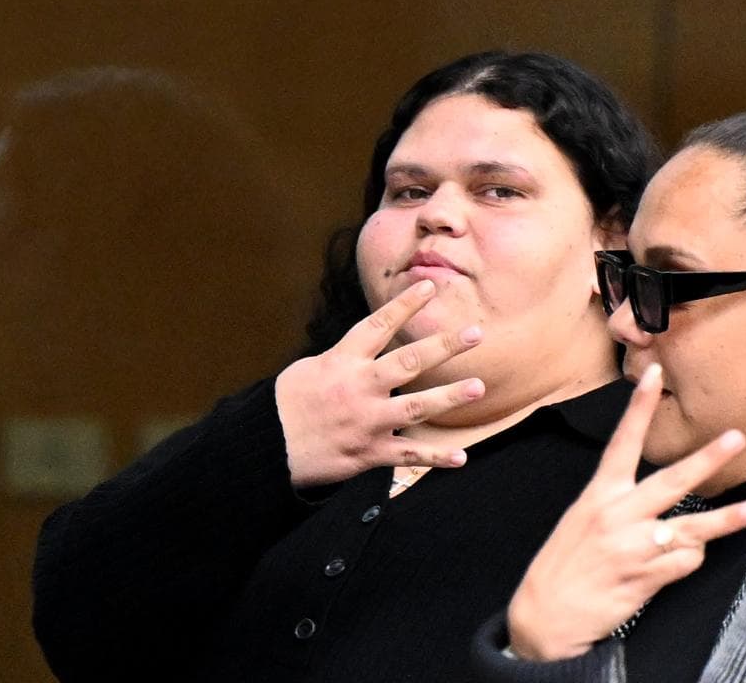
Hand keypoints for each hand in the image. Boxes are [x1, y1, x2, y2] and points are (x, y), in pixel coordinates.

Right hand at [276, 280, 485, 487]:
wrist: (267, 447)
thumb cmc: (285, 405)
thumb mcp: (308, 369)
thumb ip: (343, 358)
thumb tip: (366, 347)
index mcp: (342, 362)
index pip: (378, 326)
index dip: (405, 305)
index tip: (430, 288)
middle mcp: (359, 388)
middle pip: (408, 362)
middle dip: (444, 347)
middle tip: (475, 334)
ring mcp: (367, 421)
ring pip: (415, 407)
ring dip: (449, 397)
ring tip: (478, 387)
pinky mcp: (369, 453)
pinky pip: (407, 455)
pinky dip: (434, 458)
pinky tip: (460, 458)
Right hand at [506, 364, 745, 660]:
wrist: (544, 615)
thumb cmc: (566, 565)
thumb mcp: (582, 522)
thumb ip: (620, 508)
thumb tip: (665, 511)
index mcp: (598, 495)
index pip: (622, 442)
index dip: (639, 407)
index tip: (654, 373)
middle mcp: (616, 515)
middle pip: (671, 481)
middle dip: (706, 459)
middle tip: (736, 438)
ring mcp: (632, 547)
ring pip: (691, 527)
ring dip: (728, 520)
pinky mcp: (643, 577)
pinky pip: (683, 561)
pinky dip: (687, 560)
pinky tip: (673, 564)